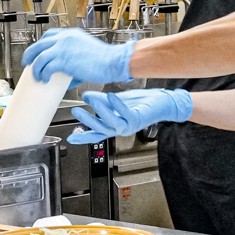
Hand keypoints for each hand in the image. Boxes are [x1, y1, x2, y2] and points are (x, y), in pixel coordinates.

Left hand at [22, 28, 135, 85]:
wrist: (112, 61)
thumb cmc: (104, 60)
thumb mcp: (86, 52)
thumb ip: (73, 60)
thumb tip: (65, 75)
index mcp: (70, 35)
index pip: (49, 35)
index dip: (40, 45)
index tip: (37, 52)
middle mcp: (64, 38)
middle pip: (39, 45)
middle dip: (29, 55)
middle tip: (26, 64)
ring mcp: (63, 48)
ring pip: (40, 57)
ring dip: (36, 68)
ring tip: (37, 77)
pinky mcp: (64, 60)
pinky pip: (47, 67)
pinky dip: (43, 74)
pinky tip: (45, 80)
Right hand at [68, 89, 192, 144]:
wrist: (162, 103)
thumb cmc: (142, 102)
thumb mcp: (116, 100)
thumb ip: (101, 100)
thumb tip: (86, 96)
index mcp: (114, 125)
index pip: (97, 134)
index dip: (84, 137)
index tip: (71, 138)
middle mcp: (121, 128)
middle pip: (101, 129)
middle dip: (87, 121)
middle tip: (76, 111)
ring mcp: (130, 125)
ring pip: (112, 123)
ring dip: (101, 112)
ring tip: (93, 101)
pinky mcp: (138, 118)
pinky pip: (126, 114)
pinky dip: (118, 106)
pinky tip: (111, 96)